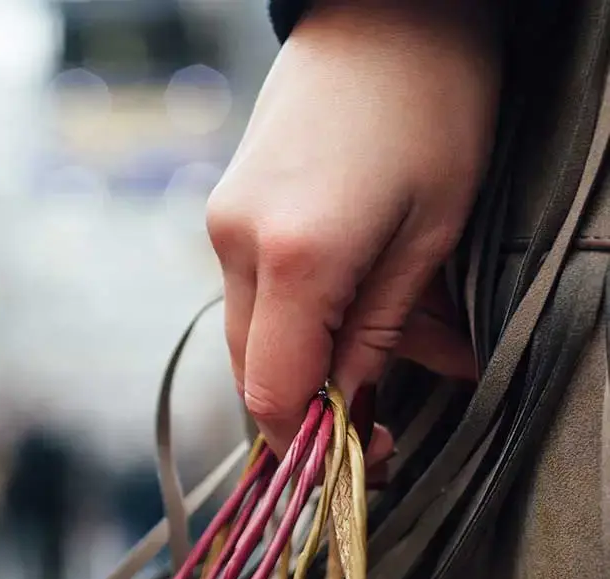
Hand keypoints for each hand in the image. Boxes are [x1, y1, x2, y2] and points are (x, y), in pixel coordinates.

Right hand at [207, 0, 499, 455]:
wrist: (382, 6)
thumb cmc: (432, 102)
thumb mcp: (432, 231)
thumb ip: (382, 332)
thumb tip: (354, 407)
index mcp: (296, 256)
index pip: (272, 393)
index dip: (309, 442)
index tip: (361, 458)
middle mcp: (238, 247)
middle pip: (252, 376)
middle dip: (310, 412)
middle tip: (379, 421)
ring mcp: (223, 228)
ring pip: (250, 341)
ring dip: (309, 366)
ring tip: (387, 349)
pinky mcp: (226, 214)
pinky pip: (252, 299)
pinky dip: (296, 324)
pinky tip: (350, 307)